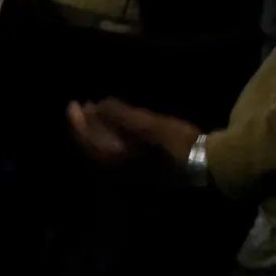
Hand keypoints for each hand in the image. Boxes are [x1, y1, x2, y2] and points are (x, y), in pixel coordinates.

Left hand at [68, 98, 200, 168]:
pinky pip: (118, 151)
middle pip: (93, 147)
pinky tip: (119, 125)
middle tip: (83, 107)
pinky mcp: (143, 168)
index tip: (73, 104)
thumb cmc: (171, 143)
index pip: (85, 141)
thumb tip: (95, 106)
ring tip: (97, 111)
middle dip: (86, 125)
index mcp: (113, 160)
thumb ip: (116, 114)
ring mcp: (131, 171)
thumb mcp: (142, 123)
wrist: (203, 163)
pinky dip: (113, 137)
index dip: (76, 121)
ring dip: (99, 130)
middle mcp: (117, 170)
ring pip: (105, 149)